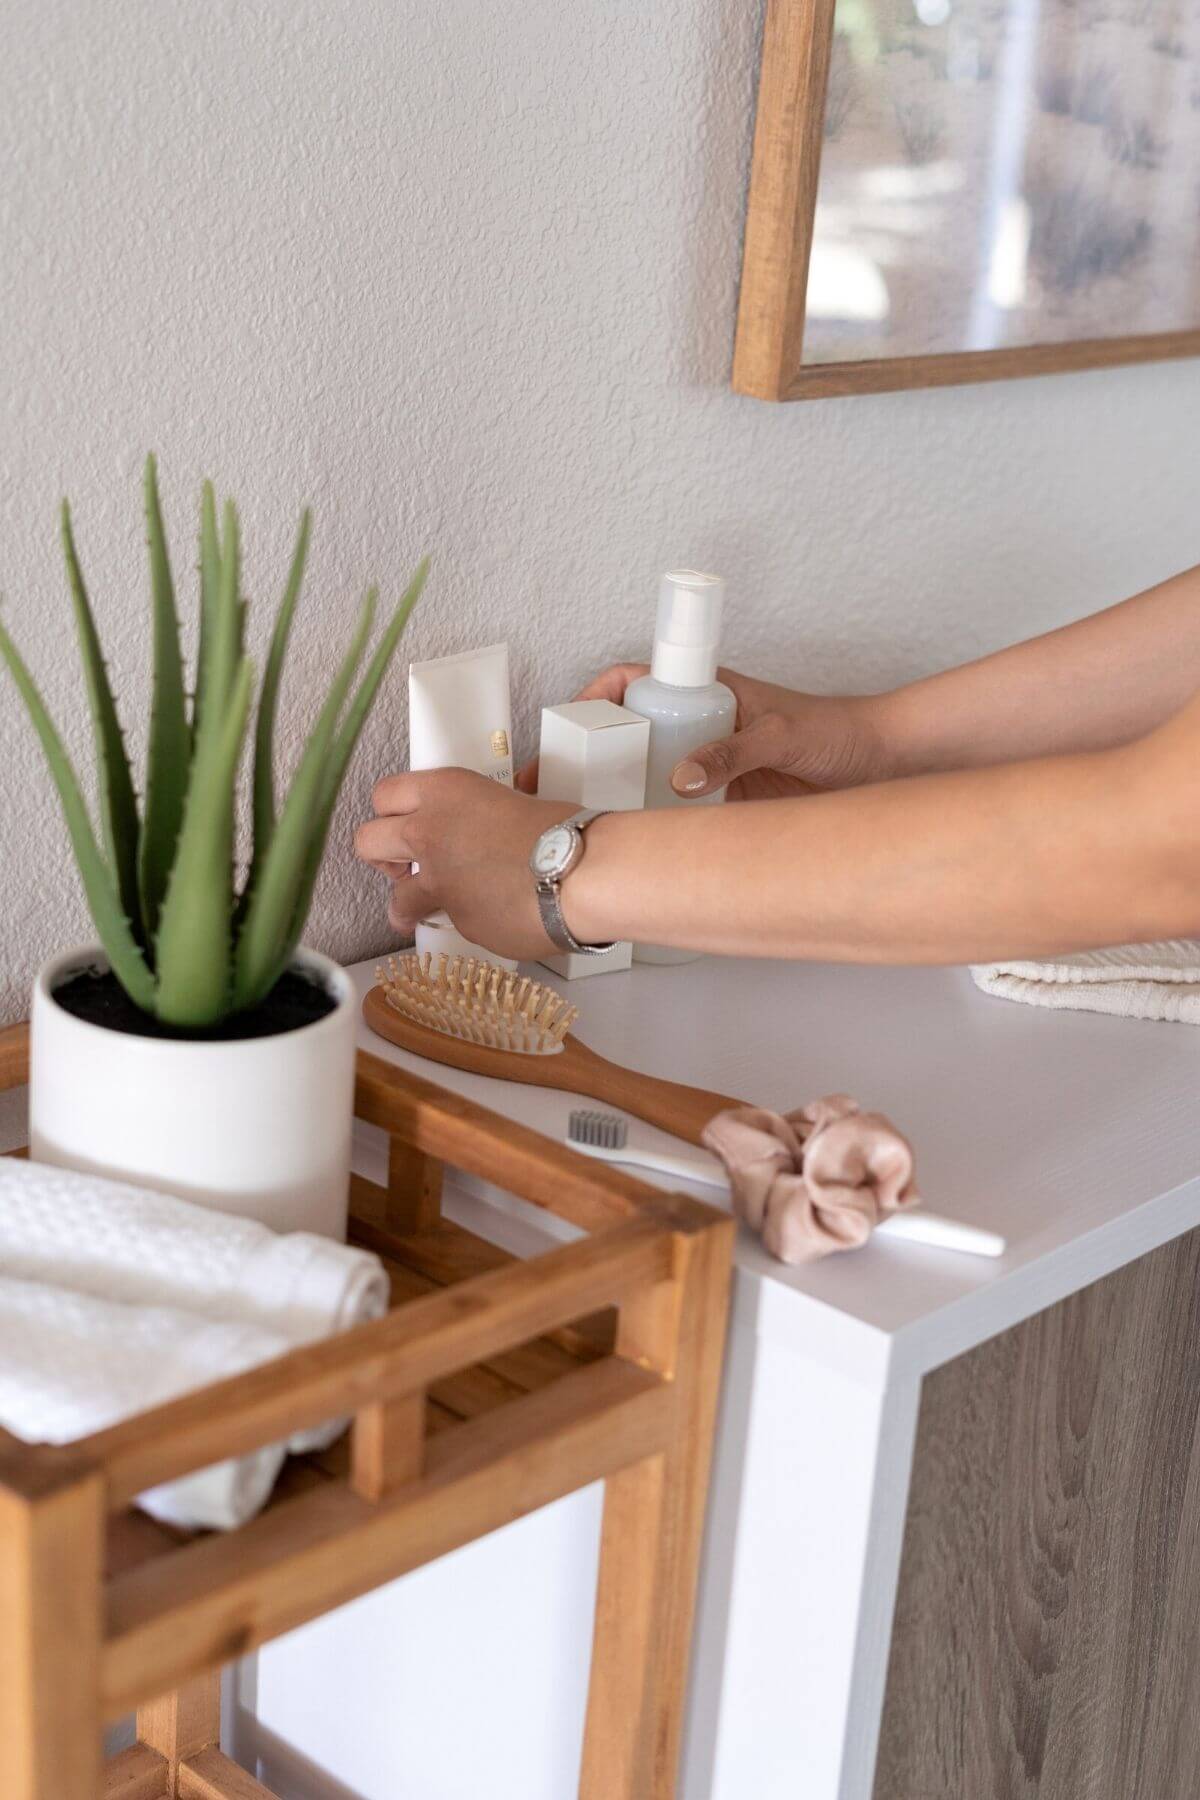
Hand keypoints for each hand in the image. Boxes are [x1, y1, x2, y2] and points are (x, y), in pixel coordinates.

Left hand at [354, 769, 576, 960]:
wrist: (580, 873)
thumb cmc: (563, 831)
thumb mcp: (515, 799)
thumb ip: (485, 813)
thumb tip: (497, 814)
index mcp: (445, 791)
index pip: (386, 793)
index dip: (391, 811)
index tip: (401, 822)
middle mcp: (429, 832)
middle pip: (367, 840)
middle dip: (381, 856)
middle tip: (401, 865)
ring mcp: (437, 881)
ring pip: (395, 899)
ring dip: (407, 905)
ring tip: (427, 908)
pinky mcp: (457, 921)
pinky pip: (449, 923)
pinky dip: (465, 922)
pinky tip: (493, 916)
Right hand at [516, 663, 894, 801]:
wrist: (878, 766)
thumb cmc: (835, 730)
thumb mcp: (780, 734)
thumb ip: (733, 751)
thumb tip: (681, 776)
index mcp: (704, 691)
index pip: (632, 680)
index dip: (593, 696)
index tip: (567, 721)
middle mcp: (696, 725)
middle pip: (625, 733)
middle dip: (587, 753)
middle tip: (555, 782)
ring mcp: (704, 764)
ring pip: (642, 772)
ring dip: (612, 791)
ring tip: (580, 818)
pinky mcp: (717, 801)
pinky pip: (670, 808)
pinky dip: (648, 822)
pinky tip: (632, 844)